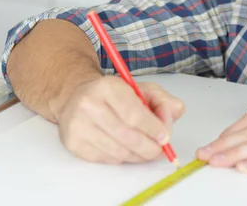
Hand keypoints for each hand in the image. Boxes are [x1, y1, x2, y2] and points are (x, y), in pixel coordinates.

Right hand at [56, 75, 184, 164]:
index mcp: (108, 87)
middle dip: (149, 147)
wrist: (76, 96)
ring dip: (138, 156)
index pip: (134, 114)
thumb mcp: (142, 88)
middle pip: (126, 136)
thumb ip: (163, 101)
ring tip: (147, 151)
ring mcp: (78, 126)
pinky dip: (123, 158)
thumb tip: (173, 116)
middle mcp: (89, 105)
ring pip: (117, 151)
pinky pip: (106, 159)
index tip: (165, 137)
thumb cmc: (114, 94)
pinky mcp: (73, 143)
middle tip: (159, 150)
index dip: (153, 129)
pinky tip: (128, 150)